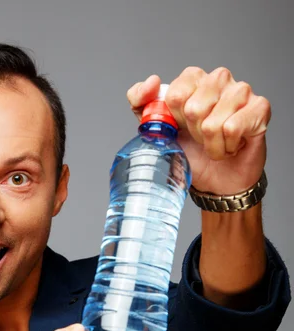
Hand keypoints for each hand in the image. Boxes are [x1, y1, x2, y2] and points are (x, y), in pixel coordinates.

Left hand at [127, 68, 270, 194]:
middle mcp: (218, 79)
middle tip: (202, 139)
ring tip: (218, 144)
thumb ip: (141, 104)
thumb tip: (151, 82)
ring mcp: (241, 90)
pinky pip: (233, 128)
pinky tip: (233, 145)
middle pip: (193, 109)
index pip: (175, 94)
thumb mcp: (157, 131)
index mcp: (193, 79)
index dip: (176, 120)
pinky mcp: (259, 106)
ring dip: (212, 145)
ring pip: (213, 123)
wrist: (217, 180)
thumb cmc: (192, 153)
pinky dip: (228, 147)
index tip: (182, 128)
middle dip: (195, 134)